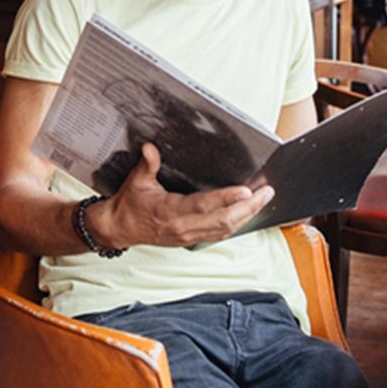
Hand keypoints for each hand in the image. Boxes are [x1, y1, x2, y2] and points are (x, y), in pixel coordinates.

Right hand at [89, 143, 273, 248]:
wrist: (120, 228)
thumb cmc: (129, 204)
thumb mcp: (136, 181)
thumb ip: (147, 164)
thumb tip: (150, 147)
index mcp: (171, 212)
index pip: (204, 205)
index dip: (227, 199)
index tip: (246, 191)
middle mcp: (184, 228)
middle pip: (224, 221)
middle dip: (249, 207)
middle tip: (266, 192)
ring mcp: (189, 236)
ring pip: (226, 229)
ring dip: (247, 216)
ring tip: (263, 200)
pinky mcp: (191, 240)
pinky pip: (219, 234)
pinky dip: (236, 224)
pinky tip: (247, 214)